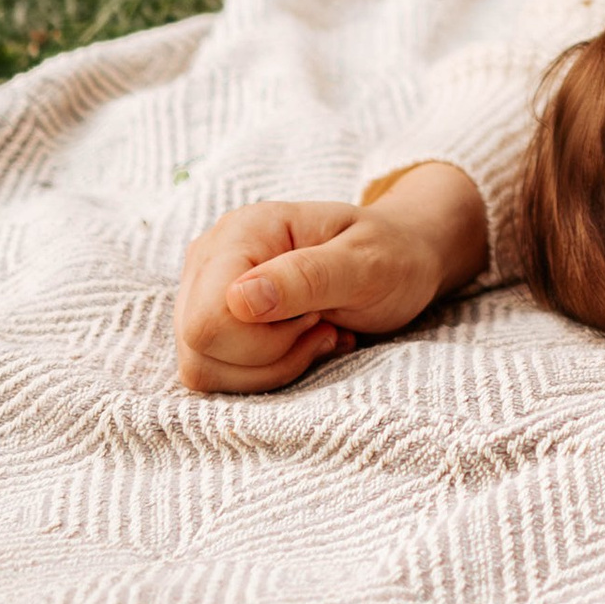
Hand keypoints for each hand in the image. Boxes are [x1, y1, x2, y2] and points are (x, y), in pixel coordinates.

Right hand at [174, 164, 487, 391]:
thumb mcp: (367, 262)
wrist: (404, 256)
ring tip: (315, 330)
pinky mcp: (213, 319)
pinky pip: (215, 373)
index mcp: (243, 231)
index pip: (208, 319)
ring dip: (271, 365)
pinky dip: (265, 370)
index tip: (316, 314)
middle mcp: (210, 256)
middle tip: (320, 324)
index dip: (265, 339)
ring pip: (201, 368)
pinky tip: (302, 341)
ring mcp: (204, 290)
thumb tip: (238, 301)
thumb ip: (307, 277)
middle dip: (270, 355)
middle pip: (200, 348)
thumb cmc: (392, 255)